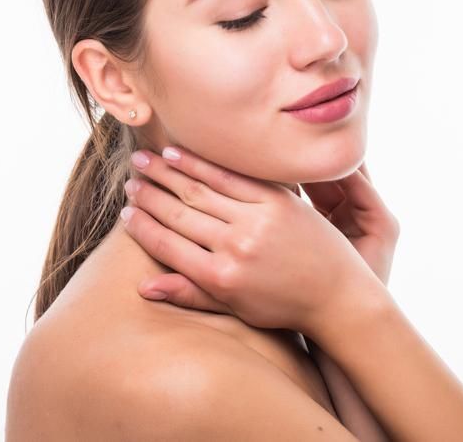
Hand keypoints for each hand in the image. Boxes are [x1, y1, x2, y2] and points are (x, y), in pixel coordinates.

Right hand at [121, 146, 380, 336]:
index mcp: (220, 278)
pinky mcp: (279, 202)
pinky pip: (232, 177)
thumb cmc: (283, 306)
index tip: (124, 212)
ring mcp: (258, 222)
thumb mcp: (235, 308)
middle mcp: (235, 248)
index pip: (168, 245)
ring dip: (167, 173)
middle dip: (149, 194)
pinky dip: (202, 164)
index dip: (142, 227)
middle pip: (179, 213)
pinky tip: (180, 154)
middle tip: (128, 178)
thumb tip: (143, 286)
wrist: (338, 296)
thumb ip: (190, 294)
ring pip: (200, 191)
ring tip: (144, 161)